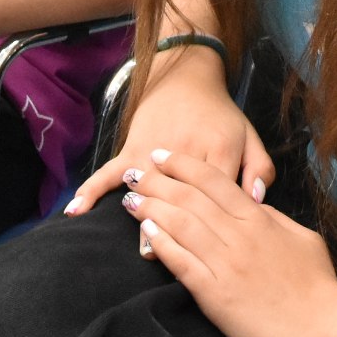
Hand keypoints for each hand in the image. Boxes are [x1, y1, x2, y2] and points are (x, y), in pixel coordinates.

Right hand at [66, 48, 273, 238]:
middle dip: (180, 230)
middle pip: (183, 198)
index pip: (221, 196)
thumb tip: (257, 202)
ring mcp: (155, 151)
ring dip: (145, 218)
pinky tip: (75, 211)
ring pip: (149, 190)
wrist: (186, 76)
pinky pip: (109, 172)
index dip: (219, 225)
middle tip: (180, 260)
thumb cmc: (221, 114)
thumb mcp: (250, 137)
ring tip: (144, 251)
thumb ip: (260, 170)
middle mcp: (188, 153)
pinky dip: (91, 190)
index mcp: (222, 152)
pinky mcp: (132, 148)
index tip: (215, 254)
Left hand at [120, 148, 336, 336]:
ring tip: (130, 198)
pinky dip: (161, 244)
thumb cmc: (319, 285)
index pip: (213, 181)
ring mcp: (226, 264)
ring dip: (151, 208)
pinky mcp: (215, 295)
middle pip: (190, 198)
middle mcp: (239, 235)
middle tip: (135, 171)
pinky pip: (181, 262)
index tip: (162, 155)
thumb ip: (275, 218)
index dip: (183, 165)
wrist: (324, 329)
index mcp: (259, 219)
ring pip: (180, 225)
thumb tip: (253, 204)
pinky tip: (145, 233)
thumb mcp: (302, 239)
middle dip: (157, 181)